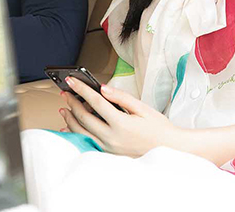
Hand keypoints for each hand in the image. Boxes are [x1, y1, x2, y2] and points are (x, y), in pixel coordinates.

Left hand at [60, 77, 179, 157]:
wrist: (169, 149)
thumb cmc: (158, 128)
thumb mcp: (143, 108)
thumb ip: (121, 97)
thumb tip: (103, 88)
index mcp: (121, 124)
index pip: (95, 102)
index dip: (81, 90)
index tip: (71, 81)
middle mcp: (112, 137)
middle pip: (84, 118)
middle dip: (72, 103)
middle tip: (65, 92)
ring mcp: (109, 148)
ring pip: (81, 132)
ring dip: (70, 119)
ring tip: (64, 108)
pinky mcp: (108, 154)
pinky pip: (87, 142)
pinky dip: (76, 134)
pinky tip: (69, 128)